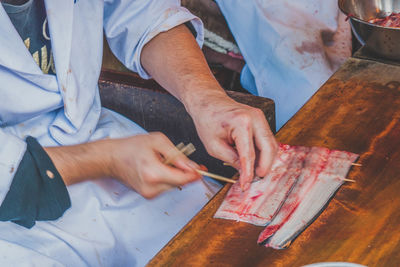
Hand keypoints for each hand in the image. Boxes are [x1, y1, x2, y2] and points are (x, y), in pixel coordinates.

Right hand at [46, 132, 200, 198]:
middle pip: (180, 183)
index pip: (183, 179)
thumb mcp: (157, 141)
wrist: (111, 158)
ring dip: (175, 175)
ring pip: (174, 186)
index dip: (195, 174)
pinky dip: (167, 178)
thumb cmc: (131, 147)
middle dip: (185, 172)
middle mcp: (151, 188)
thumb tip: (192, 166)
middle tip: (183, 160)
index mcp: (154, 173)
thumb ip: (176, 154)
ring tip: (163, 162)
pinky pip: (166, 187)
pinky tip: (158, 169)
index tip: (202, 169)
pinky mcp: (148, 195)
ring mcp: (149, 194)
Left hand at [187, 91, 277, 189]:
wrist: (208, 102)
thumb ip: (231, 160)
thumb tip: (245, 173)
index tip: (246, 185)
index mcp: (241, 123)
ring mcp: (260, 118)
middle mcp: (255, 118)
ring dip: (265, 160)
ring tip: (253, 171)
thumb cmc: (208, 119)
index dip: (249, 173)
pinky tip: (254, 161)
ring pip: (271, 145)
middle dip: (264, 167)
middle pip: (269, 148)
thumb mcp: (214, 146)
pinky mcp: (260, 120)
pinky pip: (267, 140)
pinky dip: (263, 152)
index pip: (249, 154)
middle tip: (255, 179)